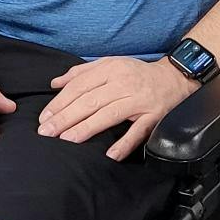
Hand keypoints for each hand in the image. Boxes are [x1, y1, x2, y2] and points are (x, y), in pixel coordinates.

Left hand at [40, 57, 199, 161]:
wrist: (175, 78)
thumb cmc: (136, 73)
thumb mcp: (109, 64)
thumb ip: (81, 73)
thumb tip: (55, 84)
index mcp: (109, 70)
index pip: (79, 87)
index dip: (60, 103)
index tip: (45, 118)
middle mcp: (123, 83)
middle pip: (89, 101)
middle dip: (66, 118)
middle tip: (47, 132)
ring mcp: (138, 101)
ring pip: (108, 115)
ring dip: (86, 128)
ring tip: (67, 140)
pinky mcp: (153, 116)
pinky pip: (137, 132)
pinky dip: (124, 144)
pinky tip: (109, 155)